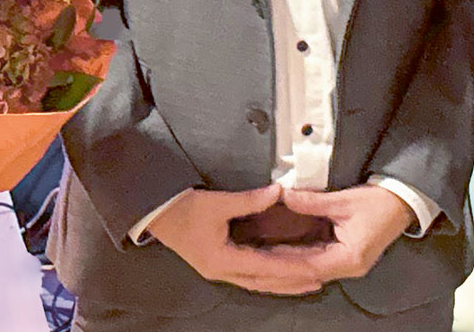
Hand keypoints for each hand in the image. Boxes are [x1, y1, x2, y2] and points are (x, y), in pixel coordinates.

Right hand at [146, 185, 326, 294]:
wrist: (155, 213)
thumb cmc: (182, 208)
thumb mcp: (217, 203)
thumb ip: (250, 200)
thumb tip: (278, 192)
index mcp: (222, 260)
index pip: (265, 267)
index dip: (291, 268)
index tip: (314, 269)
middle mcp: (222, 271)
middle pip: (264, 282)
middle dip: (291, 282)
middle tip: (318, 279)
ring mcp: (219, 269)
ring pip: (257, 281)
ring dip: (281, 281)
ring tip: (306, 279)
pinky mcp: (217, 263)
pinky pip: (249, 274)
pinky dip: (267, 273)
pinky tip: (279, 270)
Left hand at [270, 184, 412, 282]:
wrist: (403, 202)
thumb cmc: (378, 202)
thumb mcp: (345, 200)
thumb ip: (312, 202)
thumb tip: (284, 195)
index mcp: (349, 258)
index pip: (308, 266)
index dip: (282, 263)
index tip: (259, 259)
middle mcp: (346, 267)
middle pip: (305, 273)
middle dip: (278, 269)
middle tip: (251, 264)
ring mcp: (345, 264)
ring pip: (308, 270)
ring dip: (285, 266)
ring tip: (258, 262)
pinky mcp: (344, 257)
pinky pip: (315, 262)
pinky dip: (296, 259)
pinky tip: (278, 255)